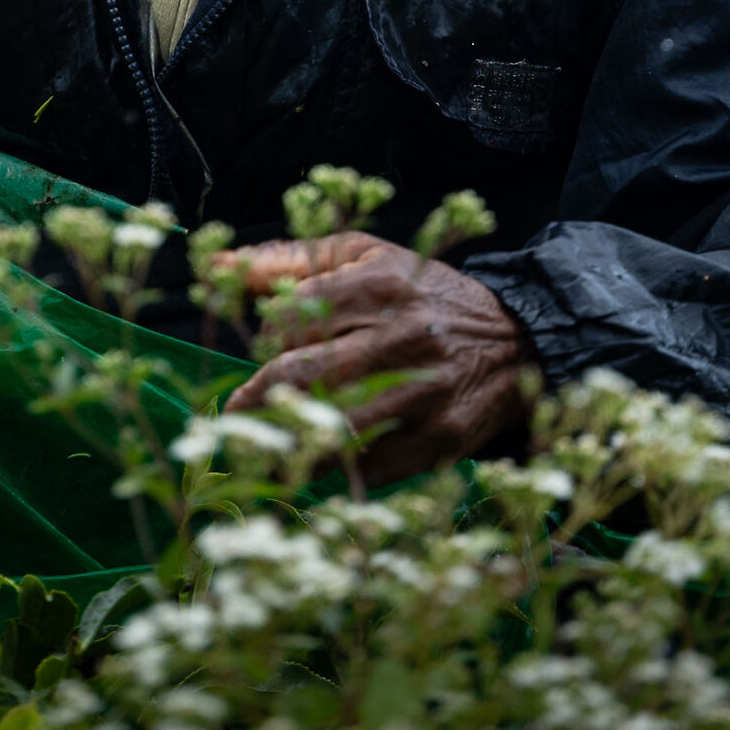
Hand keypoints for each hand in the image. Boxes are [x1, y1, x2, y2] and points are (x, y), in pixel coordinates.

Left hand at [221, 230, 529, 482]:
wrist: (516, 339)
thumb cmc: (421, 292)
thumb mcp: (364, 257)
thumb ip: (287, 260)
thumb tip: (213, 268)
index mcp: (381, 284)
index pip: (294, 315)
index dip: (265, 337)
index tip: (258, 350)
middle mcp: (404, 336)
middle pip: (309, 375)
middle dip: (259, 400)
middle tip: (233, 413)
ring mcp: (426, 393)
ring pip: (337, 430)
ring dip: (290, 444)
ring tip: (262, 451)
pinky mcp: (442, 439)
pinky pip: (373, 468)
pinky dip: (339, 472)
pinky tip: (319, 465)